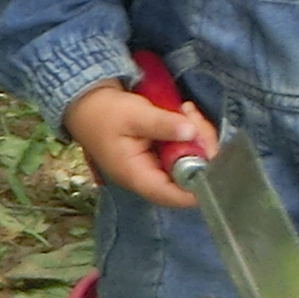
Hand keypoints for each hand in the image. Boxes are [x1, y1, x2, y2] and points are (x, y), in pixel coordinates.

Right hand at [67, 83, 215, 206]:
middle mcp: (148, 177)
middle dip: (200, 148)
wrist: (86, 102)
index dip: (198, 183)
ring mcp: (155, 167)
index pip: (173, 195)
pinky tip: (184, 113)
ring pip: (189, 162)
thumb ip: (163, 124)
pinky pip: (183, 151)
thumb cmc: (105, 112)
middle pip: (187, 177)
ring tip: (188, 110)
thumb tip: (191, 132)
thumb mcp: (134, 114)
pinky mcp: (159, 155)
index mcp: (137, 176)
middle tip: (194, 118)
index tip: (212, 158)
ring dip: (197, 137)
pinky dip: (190, 134)